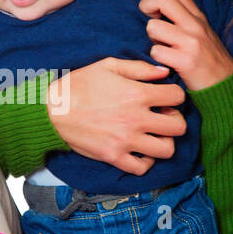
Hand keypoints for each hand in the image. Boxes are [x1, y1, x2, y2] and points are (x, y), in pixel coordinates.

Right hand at [47, 58, 186, 176]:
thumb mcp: (108, 66)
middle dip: (175, 120)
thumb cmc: (79, 84)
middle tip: (162, 117)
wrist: (52, 110)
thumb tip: (164, 72)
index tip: (164, 97)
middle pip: (179, 127)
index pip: (178, 96)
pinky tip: (139, 150)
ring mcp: (126, 141)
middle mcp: (136, 120)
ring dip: (164, 142)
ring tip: (153, 135)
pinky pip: (142, 167)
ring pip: (167, 150)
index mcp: (138, 94)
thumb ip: (139, 68)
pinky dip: (145, 161)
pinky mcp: (114, 156)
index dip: (175, 95)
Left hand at [130, 0, 232, 90]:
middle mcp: (195, 24)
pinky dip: (156, 57)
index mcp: (196, 15)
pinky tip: (165, 61)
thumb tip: (153, 1)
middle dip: (146, 5)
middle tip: (148, 19)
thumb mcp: (198, 31)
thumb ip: (180, 15)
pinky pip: (156, 51)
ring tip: (162, 46)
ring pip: (154, 27)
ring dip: (151, 37)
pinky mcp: (187, 61)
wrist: (225, 85)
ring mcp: (191, 42)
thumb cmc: (206, 58)